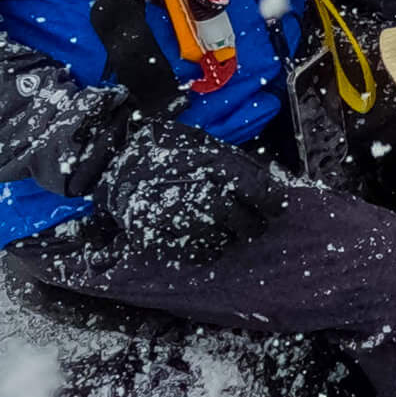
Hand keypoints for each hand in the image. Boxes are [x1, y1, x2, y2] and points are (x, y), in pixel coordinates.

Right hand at [99, 117, 285, 265]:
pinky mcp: (155, 236)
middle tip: (255, 226)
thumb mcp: (205, 143)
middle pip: (242, 220)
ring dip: (230, 237)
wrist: (118, 162)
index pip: (257, 189)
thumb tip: (268, 185)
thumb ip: (236, 163)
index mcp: (210, 165)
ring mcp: (173, 217)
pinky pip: (195, 254)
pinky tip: (207, 239)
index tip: (277, 207)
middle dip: (253, 226)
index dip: (273, 201)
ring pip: (221, 240)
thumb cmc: (168, 151)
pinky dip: (207, 250)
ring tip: (225, 229)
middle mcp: (195, 191)